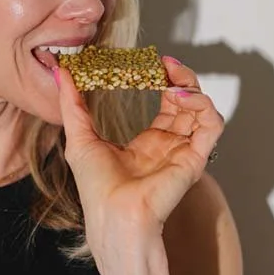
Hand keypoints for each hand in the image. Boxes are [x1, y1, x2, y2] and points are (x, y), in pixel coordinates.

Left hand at [54, 55, 224, 249]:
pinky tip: (179, 96)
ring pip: (204, 109)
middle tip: (165, 62)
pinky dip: (202, 105)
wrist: (112, 212)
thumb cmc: (96, 186)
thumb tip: (60, 70)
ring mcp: (184, 151)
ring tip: (172, 75)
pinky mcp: (194, 158)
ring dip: (192, 87)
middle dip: (181, 77)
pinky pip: (212, 125)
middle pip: (189, 102)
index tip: (152, 62)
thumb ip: (72, 102)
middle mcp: (171, 145)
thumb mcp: (79, 136)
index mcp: (150, 142)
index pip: (168, 103)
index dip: (164, 80)